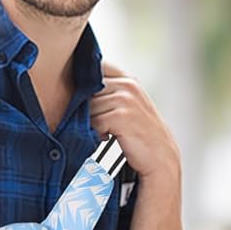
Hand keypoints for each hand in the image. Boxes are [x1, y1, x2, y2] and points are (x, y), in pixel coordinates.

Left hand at [90, 61, 180, 185]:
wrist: (161, 157)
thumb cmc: (139, 135)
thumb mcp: (126, 108)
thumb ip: (105, 95)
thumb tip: (69, 91)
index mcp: (127, 79)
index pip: (92, 71)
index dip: (83, 88)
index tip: (89, 106)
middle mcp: (127, 85)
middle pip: (86, 92)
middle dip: (86, 110)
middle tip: (100, 125)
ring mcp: (126, 99)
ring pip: (88, 108)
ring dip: (92, 123)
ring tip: (107, 132)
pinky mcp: (122, 115)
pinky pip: (94, 122)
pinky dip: (97, 133)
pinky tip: (108, 138)